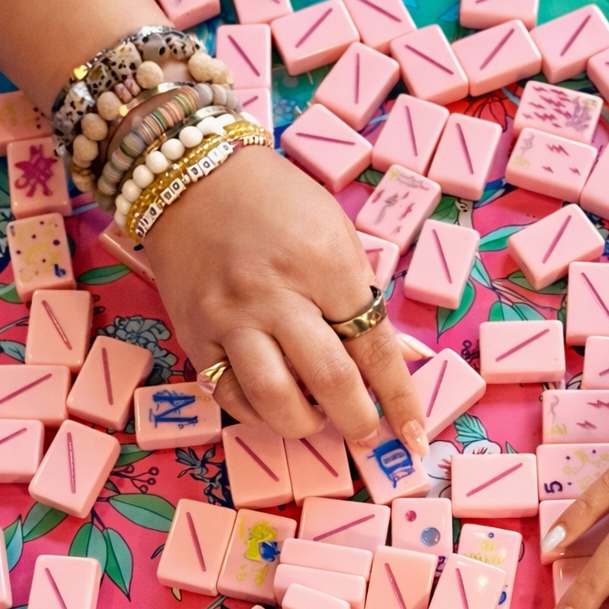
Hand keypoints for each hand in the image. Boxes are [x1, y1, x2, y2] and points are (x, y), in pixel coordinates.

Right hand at [142, 143, 426, 453]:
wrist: (193, 175)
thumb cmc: (278, 200)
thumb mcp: (337, 234)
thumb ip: (360, 296)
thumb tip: (392, 359)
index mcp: (326, 264)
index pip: (374, 347)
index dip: (398, 398)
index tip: (415, 434)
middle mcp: (278, 294)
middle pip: (329, 380)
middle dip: (357, 419)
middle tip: (366, 429)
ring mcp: (230, 317)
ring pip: (273, 398)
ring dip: (305, 424)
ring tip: (318, 420)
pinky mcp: (194, 333)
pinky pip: (228, 393)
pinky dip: (257, 413)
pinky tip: (274, 406)